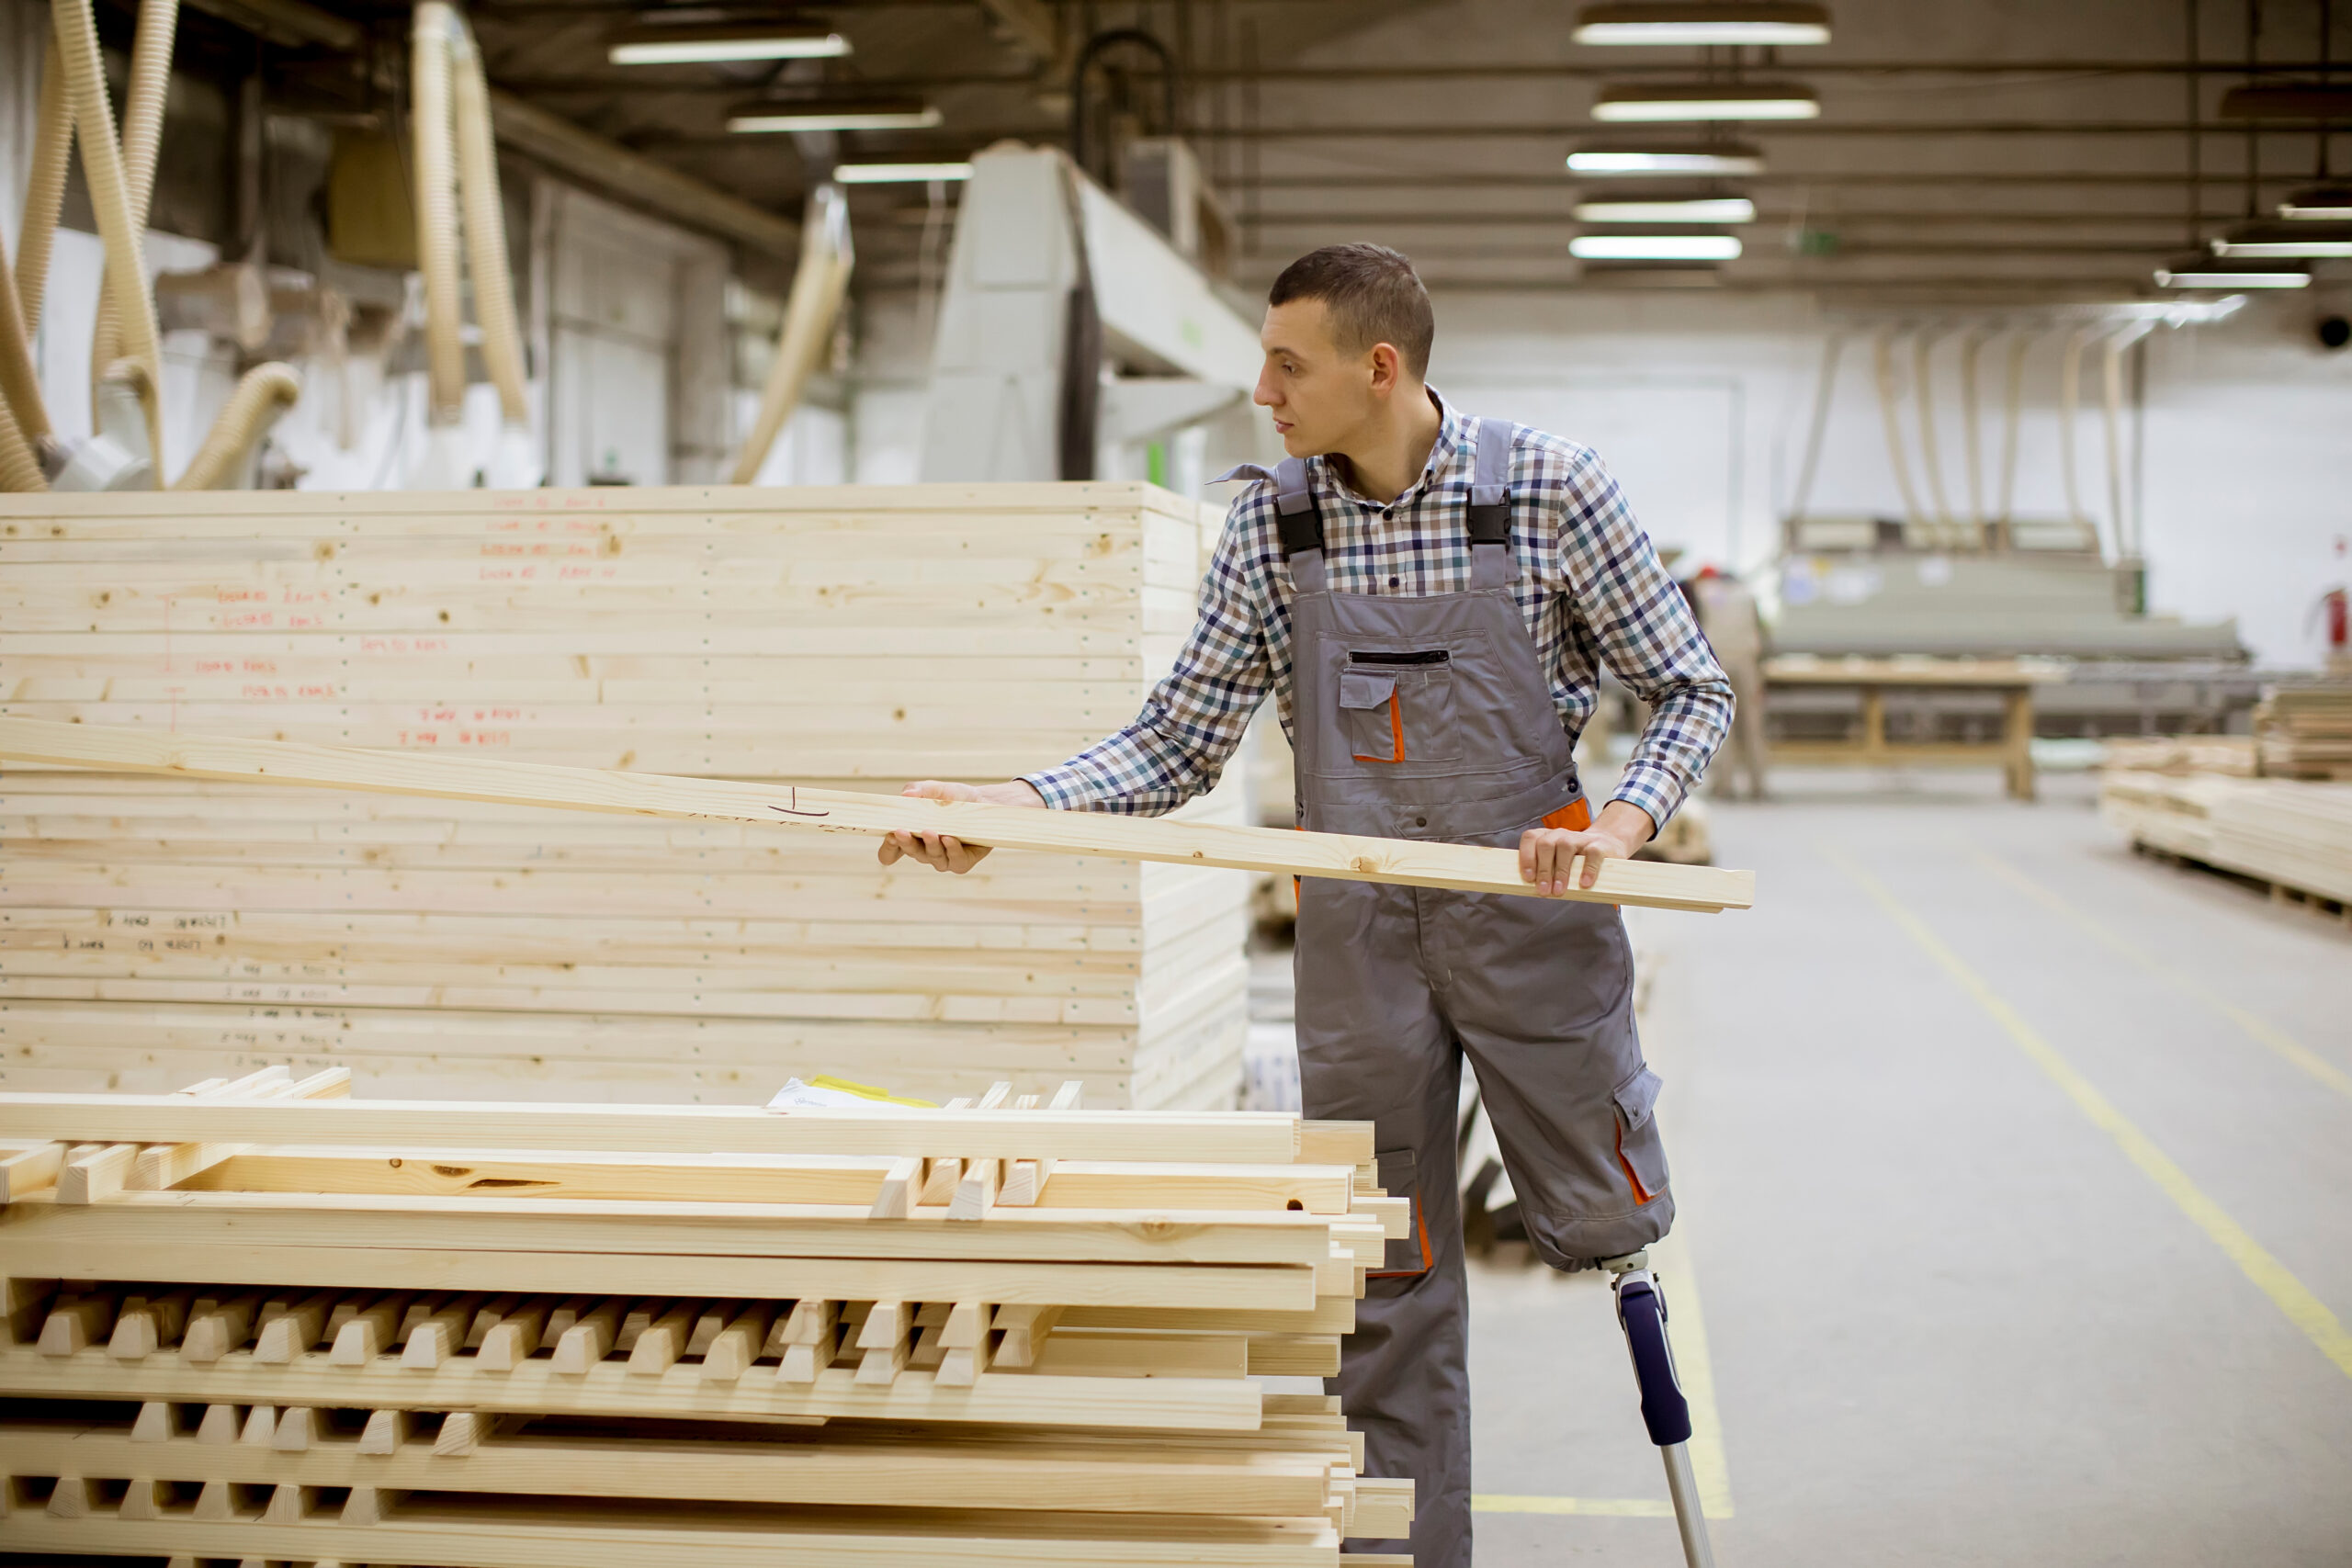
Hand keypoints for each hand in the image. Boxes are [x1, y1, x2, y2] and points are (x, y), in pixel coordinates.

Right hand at [877, 779, 1044, 873]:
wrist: (985, 802)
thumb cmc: (955, 797)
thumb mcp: (936, 789)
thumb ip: (920, 790)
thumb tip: (907, 794)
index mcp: (912, 836)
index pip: (891, 851)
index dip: (887, 848)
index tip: (888, 835)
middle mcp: (925, 850)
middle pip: (911, 853)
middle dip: (906, 843)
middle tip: (900, 831)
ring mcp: (944, 858)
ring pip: (933, 858)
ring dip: (930, 845)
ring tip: (931, 831)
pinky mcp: (963, 862)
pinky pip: (956, 862)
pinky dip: (952, 850)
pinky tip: (950, 839)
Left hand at [1517, 801, 1655, 894]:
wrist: (1607, 845)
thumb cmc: (1576, 859)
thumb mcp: (1557, 863)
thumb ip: (1545, 872)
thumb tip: (1533, 891)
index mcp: (1547, 837)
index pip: (1531, 838)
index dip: (1526, 857)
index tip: (1528, 878)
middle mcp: (1561, 835)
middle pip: (1546, 845)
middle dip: (1543, 869)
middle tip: (1543, 891)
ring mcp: (1580, 838)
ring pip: (1565, 847)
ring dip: (1561, 871)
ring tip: (1559, 891)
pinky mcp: (1600, 845)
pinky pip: (1592, 854)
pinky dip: (1588, 869)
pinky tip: (1584, 883)